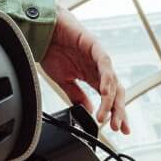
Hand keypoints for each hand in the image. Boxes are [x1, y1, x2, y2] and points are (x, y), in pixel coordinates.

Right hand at [42, 7, 129, 134]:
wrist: (41, 31)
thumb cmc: (52, 51)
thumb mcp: (64, 80)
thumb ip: (77, 95)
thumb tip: (89, 111)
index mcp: (92, 77)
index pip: (110, 98)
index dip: (115, 113)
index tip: (119, 130)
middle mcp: (99, 69)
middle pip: (116, 92)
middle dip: (119, 111)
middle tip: (118, 128)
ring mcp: (98, 58)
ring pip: (113, 82)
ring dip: (112, 101)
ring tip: (106, 117)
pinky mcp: (94, 46)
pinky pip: (105, 65)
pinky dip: (106, 80)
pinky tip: (105, 94)